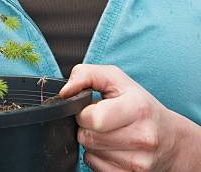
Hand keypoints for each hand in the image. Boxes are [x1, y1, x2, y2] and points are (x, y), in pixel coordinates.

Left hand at [59, 64, 193, 170]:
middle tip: (100, 118)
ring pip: (89, 153)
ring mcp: (138, 163)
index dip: (83, 112)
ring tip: (108, 131)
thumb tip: (64, 91)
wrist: (171, 140)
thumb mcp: (117, 79)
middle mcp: (141, 138)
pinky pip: (95, 167)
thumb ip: (87, 74)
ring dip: (91, 141)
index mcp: (137, 109)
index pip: (94, 119)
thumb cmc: (140, 105)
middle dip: (86, 125)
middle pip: (88, 137)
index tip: (91, 106)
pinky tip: (112, 146)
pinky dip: (98, 156)